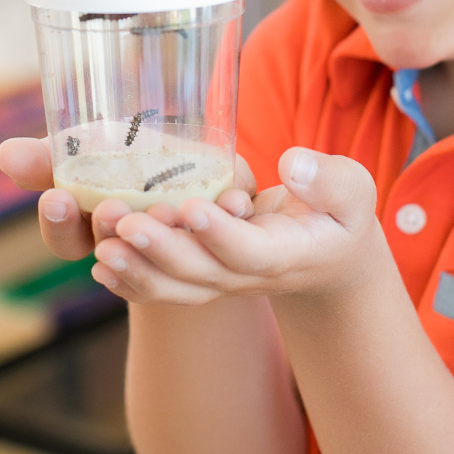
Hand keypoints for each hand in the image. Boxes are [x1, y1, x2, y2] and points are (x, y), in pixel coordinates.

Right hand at [0, 136, 257, 259]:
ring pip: (171, 250)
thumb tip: (5, 154)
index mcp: (98, 228)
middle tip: (110, 207)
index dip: (60, 224)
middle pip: (116, 249)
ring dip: (165, 231)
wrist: (210, 169)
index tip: (56, 197)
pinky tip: (232, 200)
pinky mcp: (228, 228)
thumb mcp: (94, 148)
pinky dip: (228, 214)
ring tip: (164, 210)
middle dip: (110, 229)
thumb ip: (53, 155)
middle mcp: (137, 245)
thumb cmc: (138, 158)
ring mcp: (182, 243)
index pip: (66, 240)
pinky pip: (229, 232)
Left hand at [91, 147, 379, 306]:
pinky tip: (100, 265)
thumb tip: (294, 164)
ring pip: (176, 287)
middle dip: (161, 249)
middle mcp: (250, 277)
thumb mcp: (353, 192)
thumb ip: (330, 180)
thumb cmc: (340, 215)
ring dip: (136, 269)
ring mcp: (224, 282)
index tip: (192, 208)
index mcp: (288, 255)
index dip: (220, 234)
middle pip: (201, 273)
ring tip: (101, 246)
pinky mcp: (206, 278)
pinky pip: (166, 288)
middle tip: (125, 222)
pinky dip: (132, 281)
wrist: (330, 258)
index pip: (250, 251)